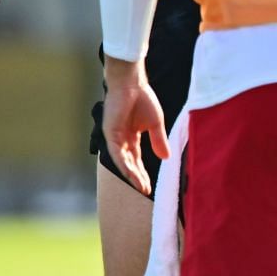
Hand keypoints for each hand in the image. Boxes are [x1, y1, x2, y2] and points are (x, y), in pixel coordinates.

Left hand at [101, 64, 166, 196]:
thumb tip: (167, 158)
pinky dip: (124, 165)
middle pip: (130, 163)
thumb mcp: (156, 124)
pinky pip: (116, 154)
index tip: (150, 186)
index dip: (143, 172)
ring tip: (142, 187)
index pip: (137, 159)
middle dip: (138, 177)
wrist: (132, 84)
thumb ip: (159, 141)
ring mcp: (114, 138)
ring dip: (132, 175)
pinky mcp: (109, 134)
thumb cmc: (143, 99)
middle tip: (146, 190)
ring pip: (123, 162)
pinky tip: (132, 174)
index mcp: (132, 136)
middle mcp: (122, 139)